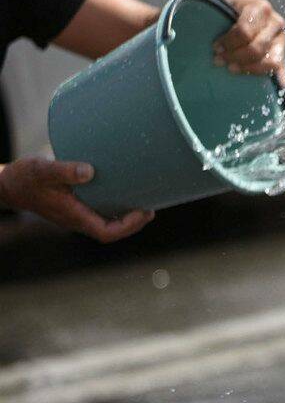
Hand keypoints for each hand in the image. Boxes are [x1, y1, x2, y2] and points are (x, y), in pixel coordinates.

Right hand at [0, 158, 152, 242]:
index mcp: (73, 216)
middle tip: (152, 207)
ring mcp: (77, 215)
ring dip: (127, 218)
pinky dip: (116, 208)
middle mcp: (77, 219)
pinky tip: (127, 194)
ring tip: (147, 202)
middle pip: (111, 232)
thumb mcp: (42, 169)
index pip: (106, 232)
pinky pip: (101, 214)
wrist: (8, 184)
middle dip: (134, 224)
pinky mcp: (76, 207)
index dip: (128, 227)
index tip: (144, 211)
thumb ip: (64, 170)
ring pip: (107, 224)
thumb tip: (91, 171)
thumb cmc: (24, 177)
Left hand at [215, 0, 284, 85]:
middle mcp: (274, 22)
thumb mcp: (220, 6)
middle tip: (219, 60)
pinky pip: (277, 68)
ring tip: (231, 68)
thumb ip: (211, 16)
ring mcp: (280, 38)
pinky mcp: (281, 52)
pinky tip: (270, 85)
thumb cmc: (225, 10)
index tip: (215, 48)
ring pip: (269, 61)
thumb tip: (195, 36)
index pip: (245, 31)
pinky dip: (274, 77)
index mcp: (259, 8)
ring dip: (247, 68)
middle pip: (256, 48)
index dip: (228, 43)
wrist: (237, 11)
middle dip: (235, 57)